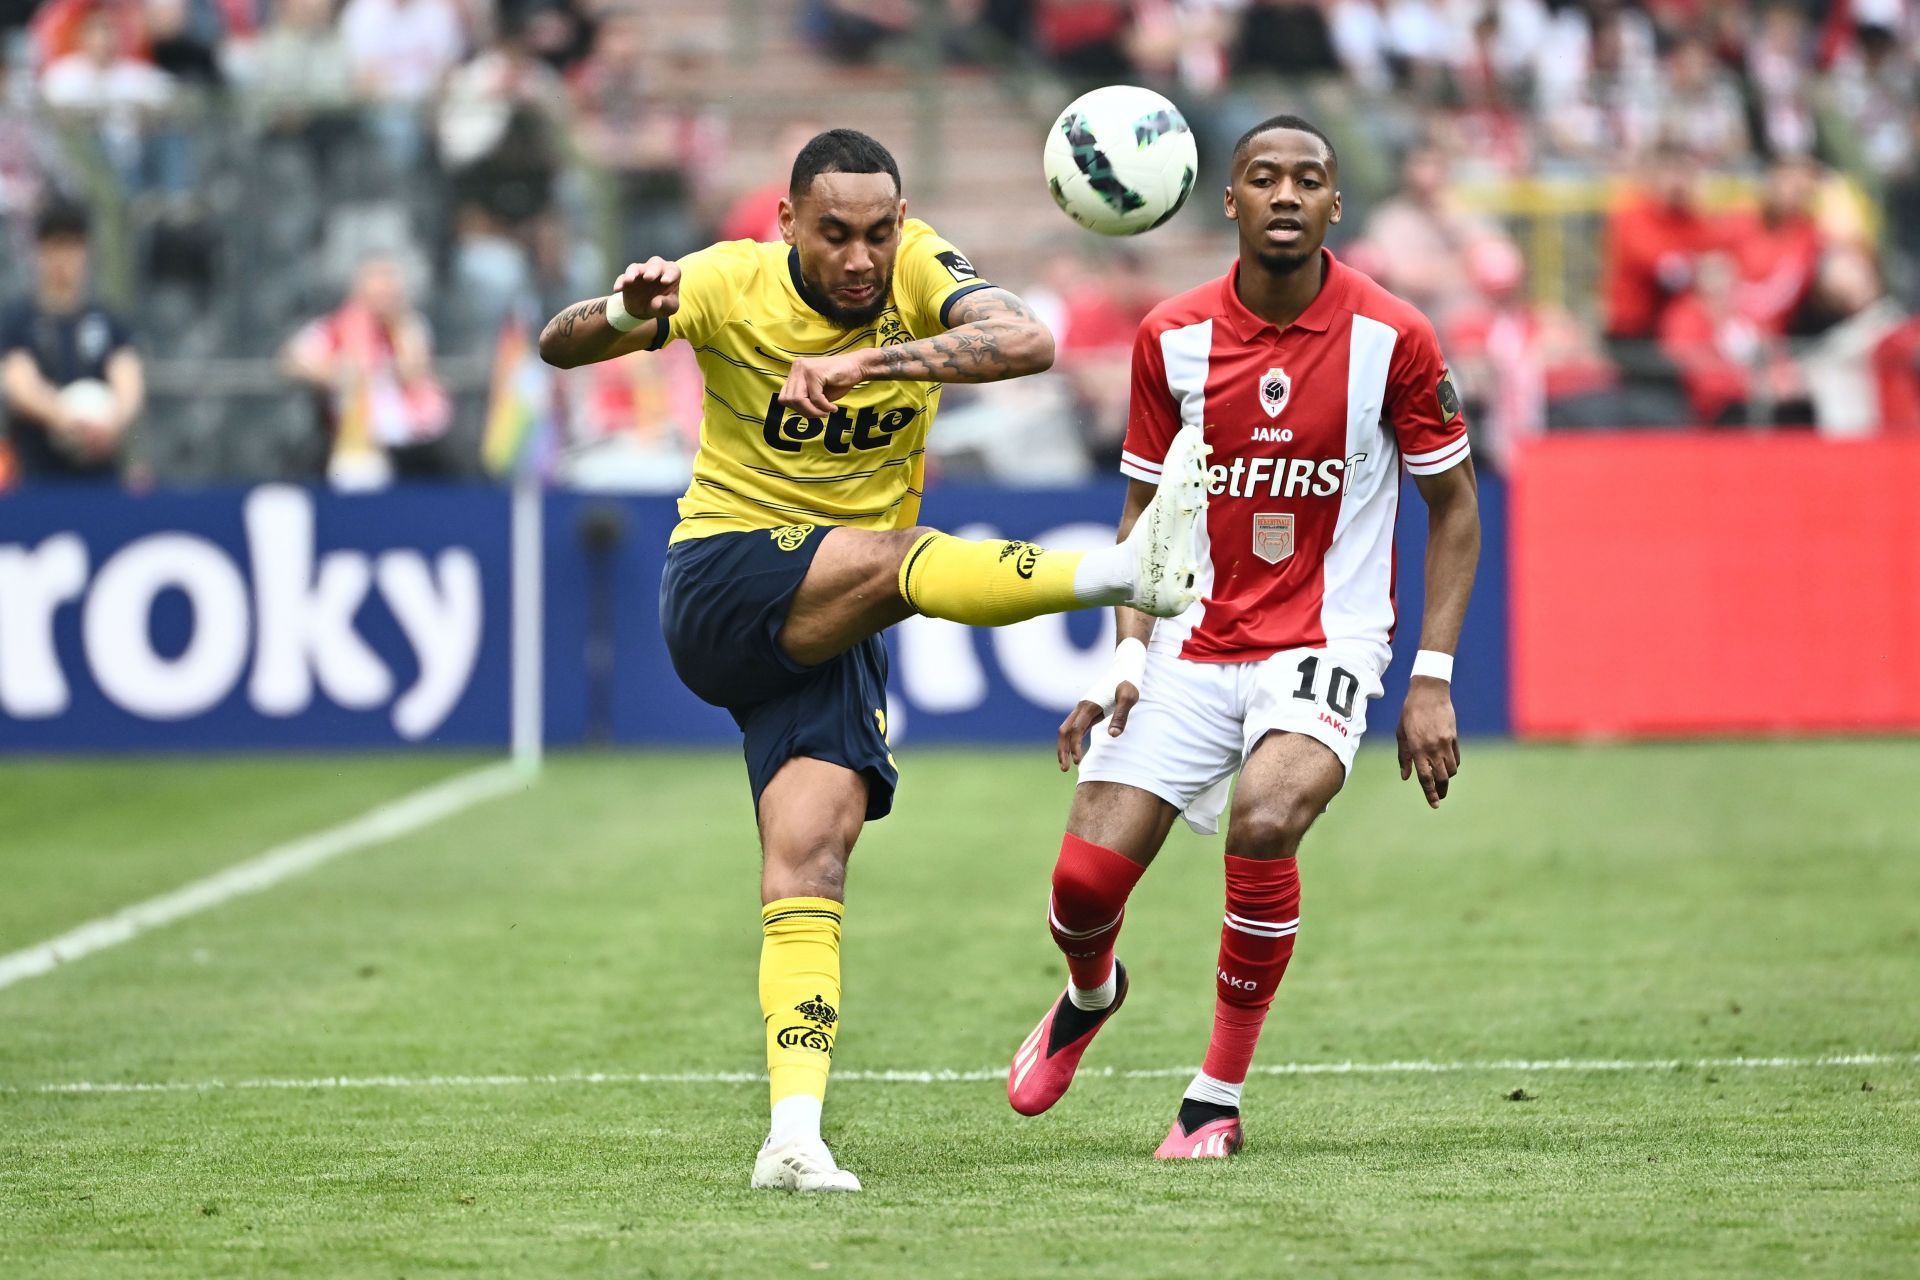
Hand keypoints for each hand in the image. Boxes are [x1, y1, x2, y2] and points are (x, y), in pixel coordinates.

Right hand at [615, 257, 679, 320]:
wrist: (645, 310)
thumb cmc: (663, 304)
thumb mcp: (669, 308)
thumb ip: (666, 304)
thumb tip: (656, 303)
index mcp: (670, 273)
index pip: (672, 270)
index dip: (670, 274)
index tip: (665, 282)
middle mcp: (656, 269)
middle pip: (654, 263)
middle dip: (651, 270)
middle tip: (648, 278)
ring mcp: (640, 272)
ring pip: (636, 267)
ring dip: (632, 273)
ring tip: (629, 281)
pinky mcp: (627, 279)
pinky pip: (622, 277)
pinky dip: (620, 282)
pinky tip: (618, 289)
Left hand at [779, 352, 868, 417]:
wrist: (857, 367)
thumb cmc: (838, 381)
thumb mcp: (816, 393)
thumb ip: (804, 400)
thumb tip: (797, 411)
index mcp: (795, 372)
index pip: (784, 398)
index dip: (797, 409)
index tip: (812, 411)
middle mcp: (796, 367)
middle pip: (788, 400)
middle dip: (805, 412)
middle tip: (821, 414)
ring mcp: (804, 368)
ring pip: (798, 400)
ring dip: (813, 411)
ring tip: (826, 412)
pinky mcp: (815, 372)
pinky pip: (815, 398)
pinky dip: (824, 407)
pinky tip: (833, 408)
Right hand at [1056, 680, 1137, 771]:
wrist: (1126, 666)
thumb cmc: (1129, 681)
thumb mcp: (1129, 698)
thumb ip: (1121, 717)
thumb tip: (1113, 736)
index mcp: (1089, 705)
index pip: (1075, 729)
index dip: (1074, 747)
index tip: (1078, 762)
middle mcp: (1082, 706)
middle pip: (1064, 731)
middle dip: (1062, 750)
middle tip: (1064, 769)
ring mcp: (1084, 708)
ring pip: (1066, 729)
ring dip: (1064, 747)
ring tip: (1067, 765)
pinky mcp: (1089, 710)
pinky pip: (1075, 727)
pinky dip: (1072, 741)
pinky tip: (1076, 752)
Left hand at [1397, 676, 1459, 807]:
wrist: (1429, 693)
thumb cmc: (1410, 714)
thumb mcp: (1401, 735)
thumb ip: (1404, 757)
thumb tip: (1406, 777)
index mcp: (1417, 749)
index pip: (1426, 778)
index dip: (1430, 794)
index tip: (1435, 805)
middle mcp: (1433, 748)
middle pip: (1442, 778)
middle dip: (1441, 791)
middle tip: (1439, 797)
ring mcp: (1446, 743)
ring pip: (1452, 770)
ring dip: (1447, 778)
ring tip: (1441, 781)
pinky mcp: (1454, 737)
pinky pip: (1457, 758)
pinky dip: (1453, 766)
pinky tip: (1447, 766)